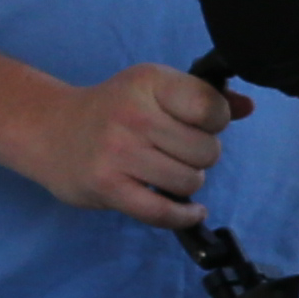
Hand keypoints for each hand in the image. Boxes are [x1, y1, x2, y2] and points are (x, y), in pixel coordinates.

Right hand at [34, 63, 232, 223]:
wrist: (50, 131)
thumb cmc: (112, 109)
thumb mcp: (153, 88)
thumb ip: (202, 96)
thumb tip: (248, 107)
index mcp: (149, 81)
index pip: (211, 107)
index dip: (216, 121)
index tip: (200, 124)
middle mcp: (134, 114)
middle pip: (206, 150)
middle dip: (201, 156)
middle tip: (177, 152)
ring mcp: (119, 152)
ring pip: (190, 181)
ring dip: (188, 183)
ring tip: (168, 172)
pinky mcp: (108, 187)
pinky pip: (163, 212)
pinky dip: (184, 216)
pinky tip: (191, 210)